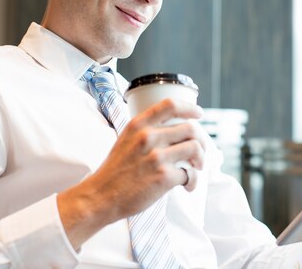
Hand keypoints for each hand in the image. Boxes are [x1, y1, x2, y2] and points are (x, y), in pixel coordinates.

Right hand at [57, 98, 205, 248]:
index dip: (190, 108)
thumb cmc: (115, 171)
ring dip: (201, 159)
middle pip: (190, 128)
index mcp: (139, 125)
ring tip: (196, 167)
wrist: (100, 197)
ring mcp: (157, 157)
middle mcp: (149, 137)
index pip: (171, 105)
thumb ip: (146, 131)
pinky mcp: (163, 177)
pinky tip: (187, 186)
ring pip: (195, 148)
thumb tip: (174, 130)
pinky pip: (190, 174)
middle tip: (199, 152)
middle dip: (201, 140)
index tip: (199, 114)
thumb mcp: (126, 139)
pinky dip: (192, 181)